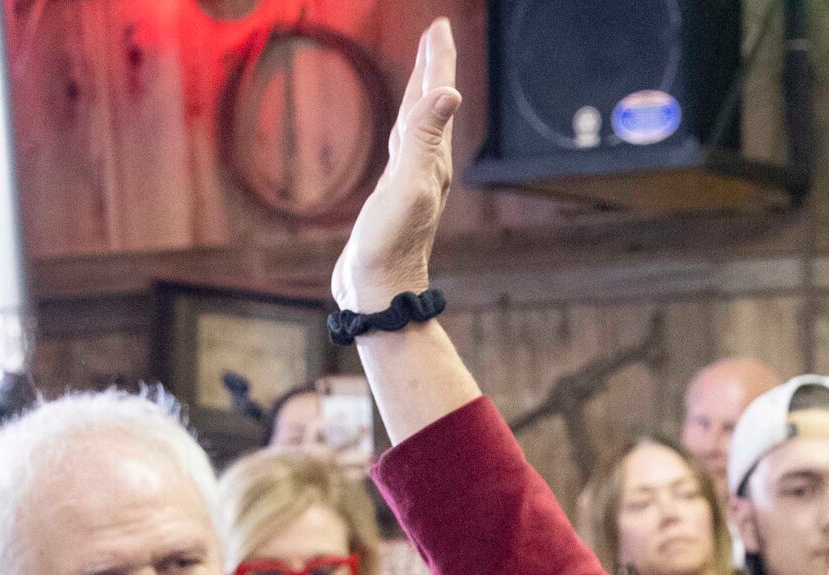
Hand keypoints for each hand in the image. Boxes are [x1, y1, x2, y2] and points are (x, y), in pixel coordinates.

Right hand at [332, 20, 461, 312]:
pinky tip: (401, 133)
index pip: (436, 97)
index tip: (439, 26)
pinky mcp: (393, 197)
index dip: (437, 60)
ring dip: (420, 95)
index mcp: (433, 160)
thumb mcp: (408, 185)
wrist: (379, 292)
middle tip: (435, 33)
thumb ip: (426, 139)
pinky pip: (403, 149)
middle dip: (432, 68)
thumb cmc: (391, 244)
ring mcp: (411, 182)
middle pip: (430, 106)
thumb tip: (449, 94)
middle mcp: (427, 168)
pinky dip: (404, 129)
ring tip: (422, 71)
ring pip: (417, 126)